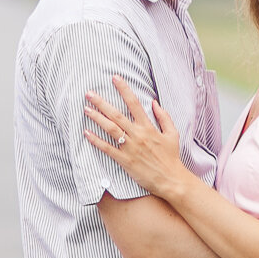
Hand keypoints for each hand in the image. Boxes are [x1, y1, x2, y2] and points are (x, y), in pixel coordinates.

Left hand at [85, 76, 188, 200]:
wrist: (170, 179)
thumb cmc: (171, 157)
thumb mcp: (172, 134)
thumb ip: (163, 117)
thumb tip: (154, 102)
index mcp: (148, 127)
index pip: (134, 103)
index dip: (124, 89)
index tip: (115, 78)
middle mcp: (137, 135)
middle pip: (117, 114)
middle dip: (102, 102)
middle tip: (89, 93)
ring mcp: (130, 147)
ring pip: (110, 129)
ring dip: (97, 118)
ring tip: (86, 109)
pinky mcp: (124, 160)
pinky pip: (107, 148)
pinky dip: (96, 141)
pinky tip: (87, 133)